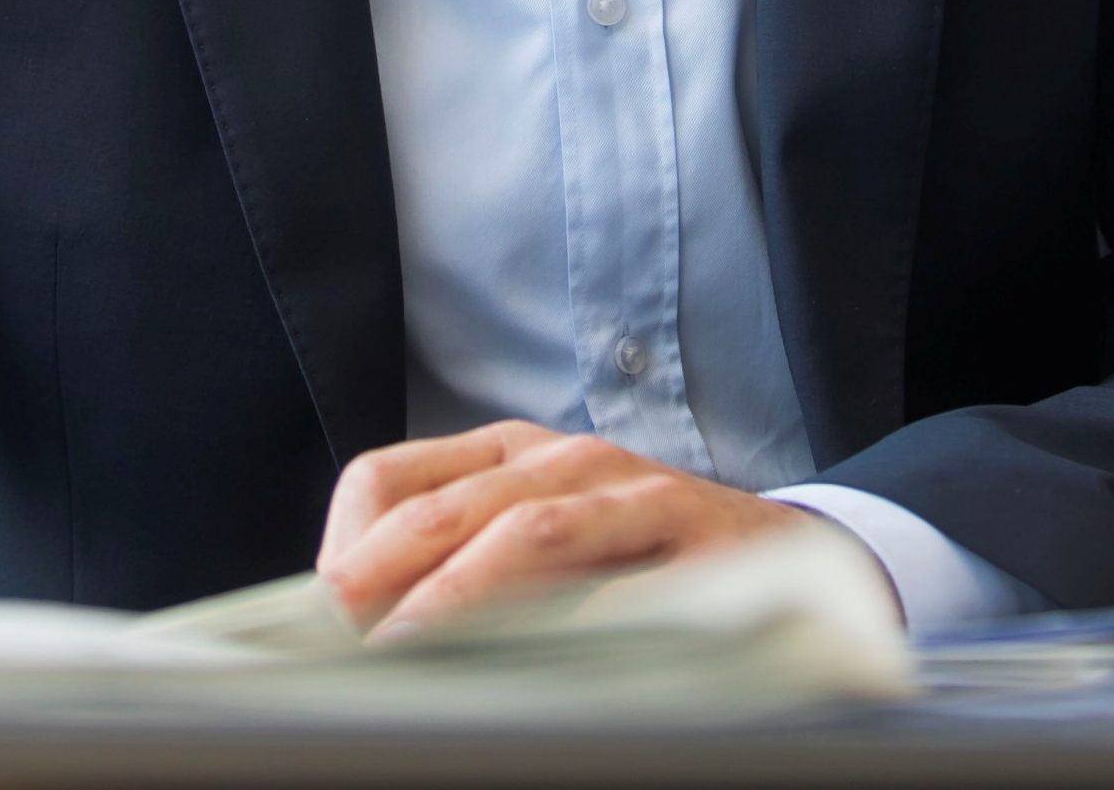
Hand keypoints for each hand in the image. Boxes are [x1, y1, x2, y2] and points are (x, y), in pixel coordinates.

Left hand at [317, 420, 875, 634]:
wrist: (796, 562)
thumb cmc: (644, 571)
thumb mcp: (544, 553)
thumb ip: (462, 578)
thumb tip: (355, 634)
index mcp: (507, 456)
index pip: (387, 480)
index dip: (344, 548)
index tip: (317, 622)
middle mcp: (560, 458)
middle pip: (442, 507)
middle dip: (380, 577)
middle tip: (336, 642)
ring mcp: (627, 489)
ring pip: (523, 527)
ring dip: (456, 596)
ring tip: (409, 650)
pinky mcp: (688, 532)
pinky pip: (614, 568)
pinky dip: (561, 611)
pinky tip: (533, 656)